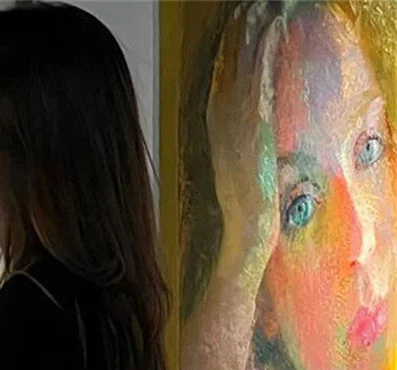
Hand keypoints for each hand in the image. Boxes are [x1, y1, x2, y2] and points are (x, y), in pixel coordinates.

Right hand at [206, 9, 283, 260]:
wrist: (249, 227)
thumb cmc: (246, 211)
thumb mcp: (237, 178)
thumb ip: (239, 155)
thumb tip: (246, 147)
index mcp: (216, 137)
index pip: (217, 89)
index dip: (223, 61)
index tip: (229, 40)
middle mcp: (222, 125)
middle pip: (226, 72)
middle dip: (234, 41)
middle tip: (242, 13)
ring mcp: (237, 122)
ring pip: (242, 66)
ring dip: (250, 35)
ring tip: (258, 10)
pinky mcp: (256, 121)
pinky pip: (261, 74)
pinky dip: (266, 48)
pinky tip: (273, 28)